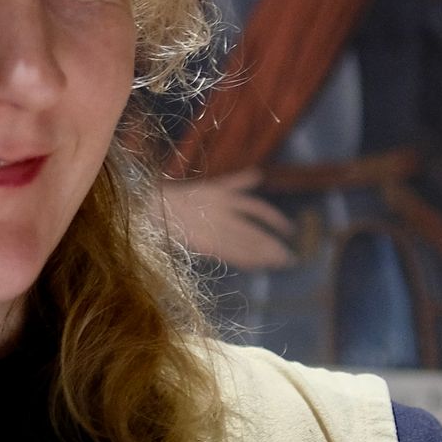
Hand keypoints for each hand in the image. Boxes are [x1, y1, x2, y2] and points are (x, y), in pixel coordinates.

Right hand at [160, 168, 296, 270]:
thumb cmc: (182, 196)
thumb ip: (236, 181)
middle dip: (273, 244)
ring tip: (280, 263)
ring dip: (264, 254)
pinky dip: (246, 260)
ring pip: (245, 243)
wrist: (152, 208)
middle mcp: (222, 211)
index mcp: (224, 196)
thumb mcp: (212, 185)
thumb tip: (258, 175)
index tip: (289, 229)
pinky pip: (230, 254)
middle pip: (254, 230)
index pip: (257, 208)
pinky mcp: (204, 243)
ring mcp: (213, 228)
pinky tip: (258, 266)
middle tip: (289, 257)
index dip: (275, 219)